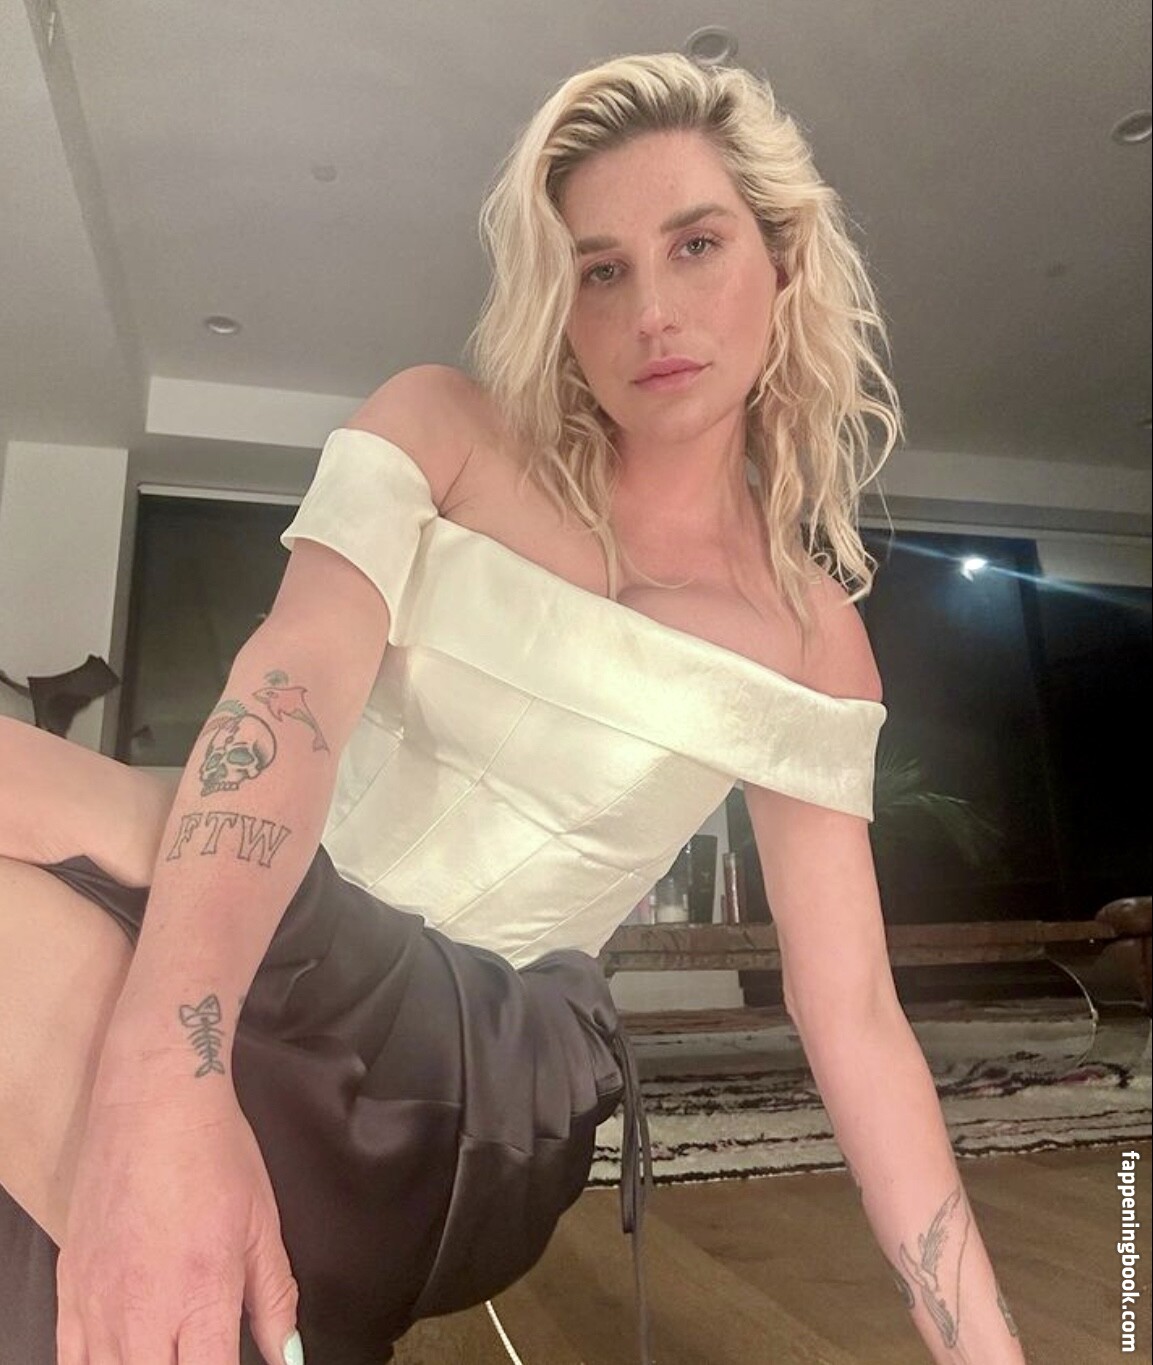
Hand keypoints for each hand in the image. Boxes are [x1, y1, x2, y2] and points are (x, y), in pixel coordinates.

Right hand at [56, 1082, 300, 1364]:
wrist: (153, 1103)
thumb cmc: (214, 1154)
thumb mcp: (261, 1225)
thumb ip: (273, 1299)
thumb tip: (288, 1356)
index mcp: (202, 1295)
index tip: (234, 1363)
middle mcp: (144, 1311)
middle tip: (202, 1352)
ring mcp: (98, 1304)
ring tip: (170, 1348)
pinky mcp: (69, 1290)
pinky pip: (70, 1361)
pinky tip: (125, 1352)